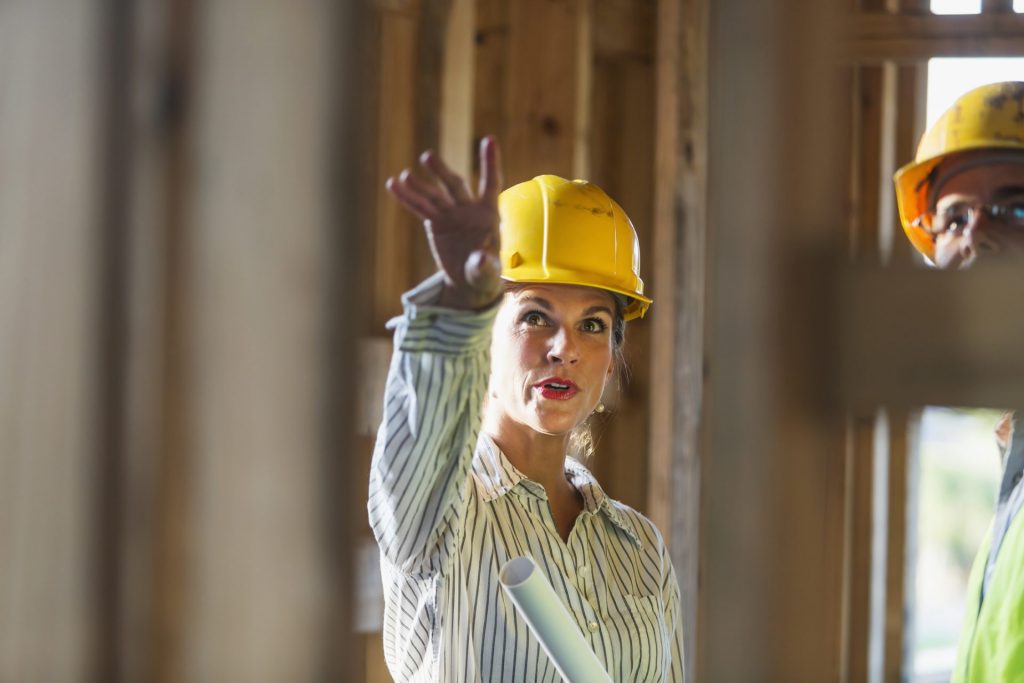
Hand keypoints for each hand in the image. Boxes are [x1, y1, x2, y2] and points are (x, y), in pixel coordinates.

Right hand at [386, 136, 502, 309]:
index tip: (489, 139)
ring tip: (405, 176)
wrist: (469, 281)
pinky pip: (420, 207)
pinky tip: (394, 185)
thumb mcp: (488, 272)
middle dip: (442, 172)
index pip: (491, 183)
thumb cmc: (485, 274)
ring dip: (419, 185)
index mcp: (490, 214)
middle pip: (455, 185)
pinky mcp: (436, 222)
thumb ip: (485, 264)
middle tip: (428, 158)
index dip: (490, 163)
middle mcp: (469, 208)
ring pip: (433, 195)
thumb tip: (480, 258)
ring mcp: (451, 213)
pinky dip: (407, 197)